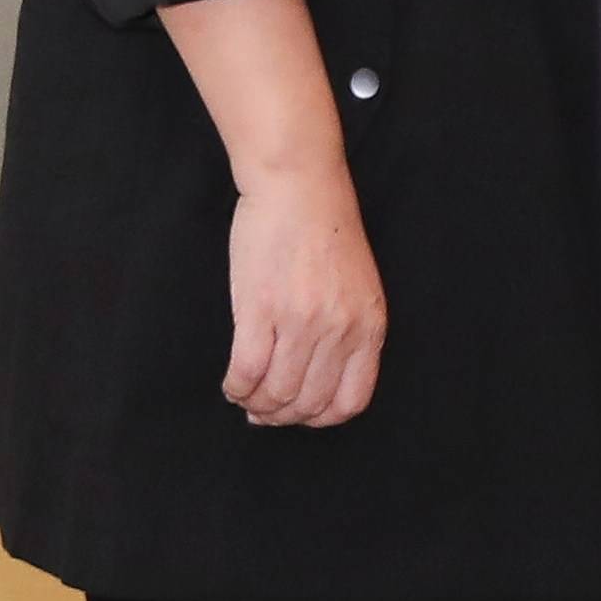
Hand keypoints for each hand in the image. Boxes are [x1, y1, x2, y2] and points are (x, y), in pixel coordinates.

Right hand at [224, 164, 387, 426]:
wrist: (298, 182)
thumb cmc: (324, 228)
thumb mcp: (357, 286)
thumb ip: (347, 330)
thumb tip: (314, 379)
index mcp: (368, 326)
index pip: (350, 402)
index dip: (319, 418)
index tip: (299, 414)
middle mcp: (338, 330)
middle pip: (308, 403)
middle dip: (281, 416)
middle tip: (262, 410)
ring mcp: (300, 321)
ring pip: (276, 393)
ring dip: (255, 404)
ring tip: (244, 396)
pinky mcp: (261, 308)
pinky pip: (246, 370)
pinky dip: (235, 386)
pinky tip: (231, 383)